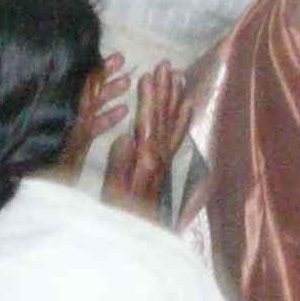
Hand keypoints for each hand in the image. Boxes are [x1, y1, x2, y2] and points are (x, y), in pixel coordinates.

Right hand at [104, 64, 195, 210]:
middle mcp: (159, 157)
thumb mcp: (111, 190)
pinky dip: (183, 117)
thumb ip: (119, 163)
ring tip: (179, 76)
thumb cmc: (117, 212)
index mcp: (145, 159)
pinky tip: (188, 105)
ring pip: (173, 122)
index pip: (148, 121)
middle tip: (167, 65)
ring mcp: (164, 160)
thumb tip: (126, 136)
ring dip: (175, 98)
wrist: (134, 234)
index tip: (149, 75)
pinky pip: (177, 135)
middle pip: (164, 116)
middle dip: (165, 90)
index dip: (149, 97)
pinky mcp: (165, 165)